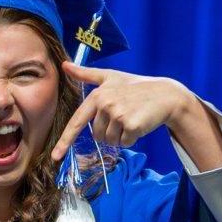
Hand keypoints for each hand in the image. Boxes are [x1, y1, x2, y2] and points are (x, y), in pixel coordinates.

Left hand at [51, 62, 192, 160]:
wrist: (165, 94)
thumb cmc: (136, 86)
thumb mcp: (110, 77)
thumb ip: (86, 74)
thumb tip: (64, 65)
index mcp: (97, 95)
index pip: (76, 122)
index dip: (65, 141)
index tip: (56, 156)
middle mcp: (105, 104)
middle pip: (98, 136)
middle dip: (110, 132)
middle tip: (124, 117)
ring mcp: (118, 114)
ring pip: (111, 141)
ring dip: (121, 136)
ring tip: (132, 118)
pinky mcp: (131, 125)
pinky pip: (125, 143)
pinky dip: (132, 138)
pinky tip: (140, 124)